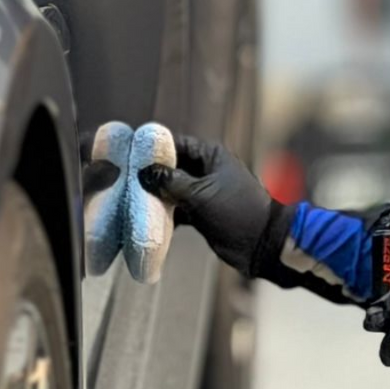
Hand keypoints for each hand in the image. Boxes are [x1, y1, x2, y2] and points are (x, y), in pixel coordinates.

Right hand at [113, 132, 272, 275]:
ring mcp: (204, 192)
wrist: (262, 244)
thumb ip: (171, 182)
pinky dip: (166, 213)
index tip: (131, 155)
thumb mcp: (200, 194)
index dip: (155, 149)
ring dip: (158, 196)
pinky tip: (149, 219)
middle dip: (152, 175)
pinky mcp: (201, 212)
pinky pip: (178, 209)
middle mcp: (206, 170)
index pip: (177, 144)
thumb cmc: (236, 211)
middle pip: (172, 167)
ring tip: (134, 200)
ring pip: (173, 189)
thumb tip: (145, 172)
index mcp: (211, 155)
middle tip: (127, 179)